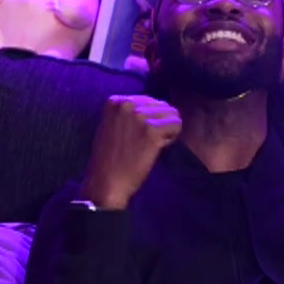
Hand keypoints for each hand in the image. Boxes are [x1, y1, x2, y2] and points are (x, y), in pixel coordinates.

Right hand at [80, 95, 181, 210]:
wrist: (107, 182)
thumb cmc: (109, 159)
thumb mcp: (112, 126)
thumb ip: (128, 113)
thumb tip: (156, 106)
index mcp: (115, 101)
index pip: (148, 100)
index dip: (149, 119)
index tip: (138, 134)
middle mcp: (127, 104)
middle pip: (161, 105)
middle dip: (159, 123)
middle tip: (146, 141)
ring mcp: (140, 116)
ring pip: (172, 114)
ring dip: (167, 130)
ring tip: (151, 145)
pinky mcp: (152, 130)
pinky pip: (176, 126)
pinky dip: (172, 138)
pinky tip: (158, 149)